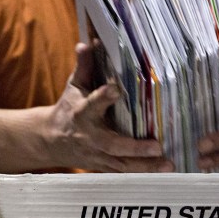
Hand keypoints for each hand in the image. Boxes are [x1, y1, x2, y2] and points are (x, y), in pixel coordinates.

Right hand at [44, 42, 173, 172]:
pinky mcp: (102, 167)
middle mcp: (90, 136)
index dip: (103, 97)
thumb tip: (87, 43)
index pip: (92, 104)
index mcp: (81, 113)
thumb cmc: (68, 108)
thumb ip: (84, 67)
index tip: (116, 89)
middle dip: (134, 147)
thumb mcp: (73, 87)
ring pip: (121, 164)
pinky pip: (124, 173)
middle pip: (112, 144)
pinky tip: (165, 173)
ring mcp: (96, 155)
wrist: (50, 141)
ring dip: (145, 166)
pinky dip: (143, 174)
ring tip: (169, 164)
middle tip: (157, 145)